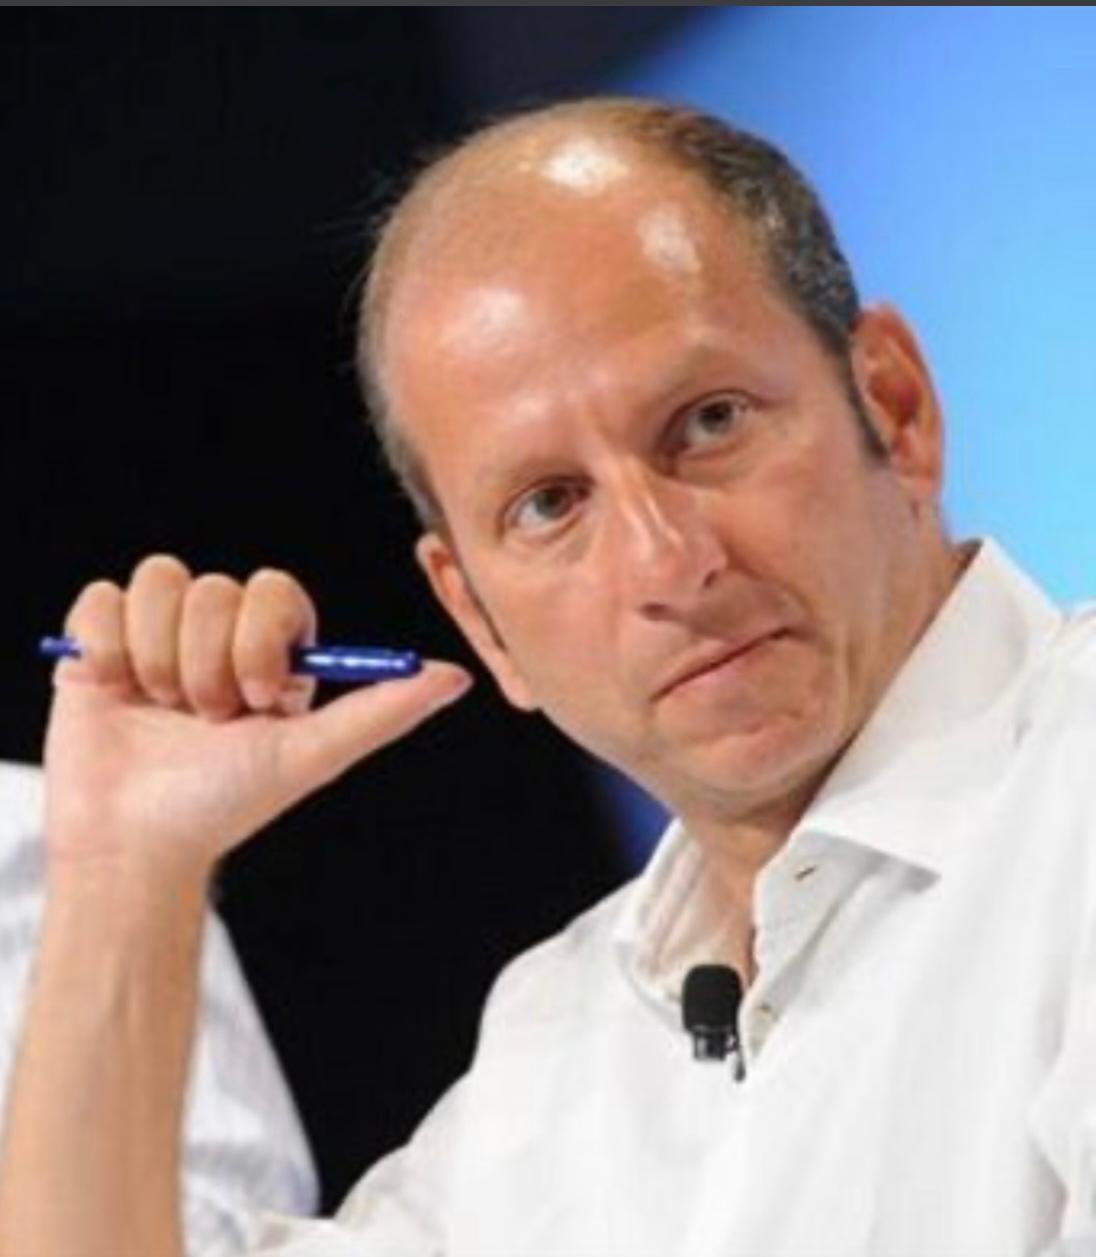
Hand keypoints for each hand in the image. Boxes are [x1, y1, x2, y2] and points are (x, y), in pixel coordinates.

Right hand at [44, 555, 471, 876]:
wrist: (133, 844)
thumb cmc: (226, 803)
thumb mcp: (311, 755)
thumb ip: (383, 711)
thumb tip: (458, 678)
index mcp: (272, 650)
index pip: (274, 590)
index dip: (259, 638)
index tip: (255, 698)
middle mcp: (218, 634)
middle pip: (214, 588)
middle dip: (206, 663)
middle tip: (205, 718)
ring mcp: (158, 633)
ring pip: (160, 581)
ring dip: (157, 658)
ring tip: (159, 710)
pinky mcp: (99, 640)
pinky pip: (104, 597)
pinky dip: (107, 648)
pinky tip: (115, 692)